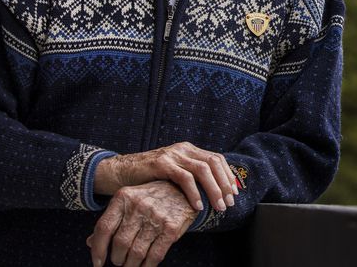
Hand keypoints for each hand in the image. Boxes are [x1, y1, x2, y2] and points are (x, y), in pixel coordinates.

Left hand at [87, 181, 195, 266]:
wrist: (184, 189)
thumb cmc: (152, 197)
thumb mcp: (129, 201)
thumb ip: (111, 220)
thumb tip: (89, 242)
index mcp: (123, 197)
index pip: (104, 228)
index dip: (98, 249)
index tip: (98, 263)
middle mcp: (138, 205)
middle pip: (119, 243)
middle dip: (117, 259)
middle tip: (120, 261)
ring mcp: (155, 216)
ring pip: (136, 252)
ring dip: (131, 264)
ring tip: (131, 264)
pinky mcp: (171, 227)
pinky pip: (154, 255)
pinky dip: (147, 266)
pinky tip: (145, 266)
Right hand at [94, 142, 237, 212]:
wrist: (121, 172)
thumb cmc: (150, 177)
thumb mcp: (174, 173)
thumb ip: (191, 176)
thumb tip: (214, 192)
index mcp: (189, 150)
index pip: (216, 159)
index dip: (228, 175)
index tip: (234, 192)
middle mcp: (183, 149)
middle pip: (213, 163)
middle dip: (224, 184)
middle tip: (229, 203)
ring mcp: (173, 155)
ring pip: (202, 170)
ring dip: (214, 190)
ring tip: (218, 206)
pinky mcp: (161, 164)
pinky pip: (184, 178)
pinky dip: (194, 193)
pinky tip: (197, 206)